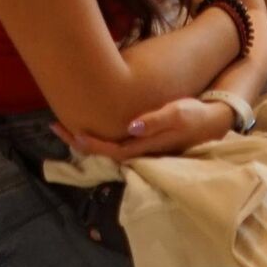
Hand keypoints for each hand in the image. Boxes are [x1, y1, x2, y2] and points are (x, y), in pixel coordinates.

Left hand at [69, 95, 234, 160]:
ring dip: (84, 139)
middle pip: (103, 152)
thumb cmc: (194, 115)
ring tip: (62, 124)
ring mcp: (140, 148)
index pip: (113, 151)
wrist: (211, 121)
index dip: (92, 144)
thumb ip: (155, 121)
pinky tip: (86, 124)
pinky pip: (113, 142)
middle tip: (54, 125)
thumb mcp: (177, 113)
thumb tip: (130, 127)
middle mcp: (140, 151)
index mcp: (146, 146)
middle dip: (78, 142)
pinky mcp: (141, 142)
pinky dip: (97, 135)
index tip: (74, 133)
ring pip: (106, 147)